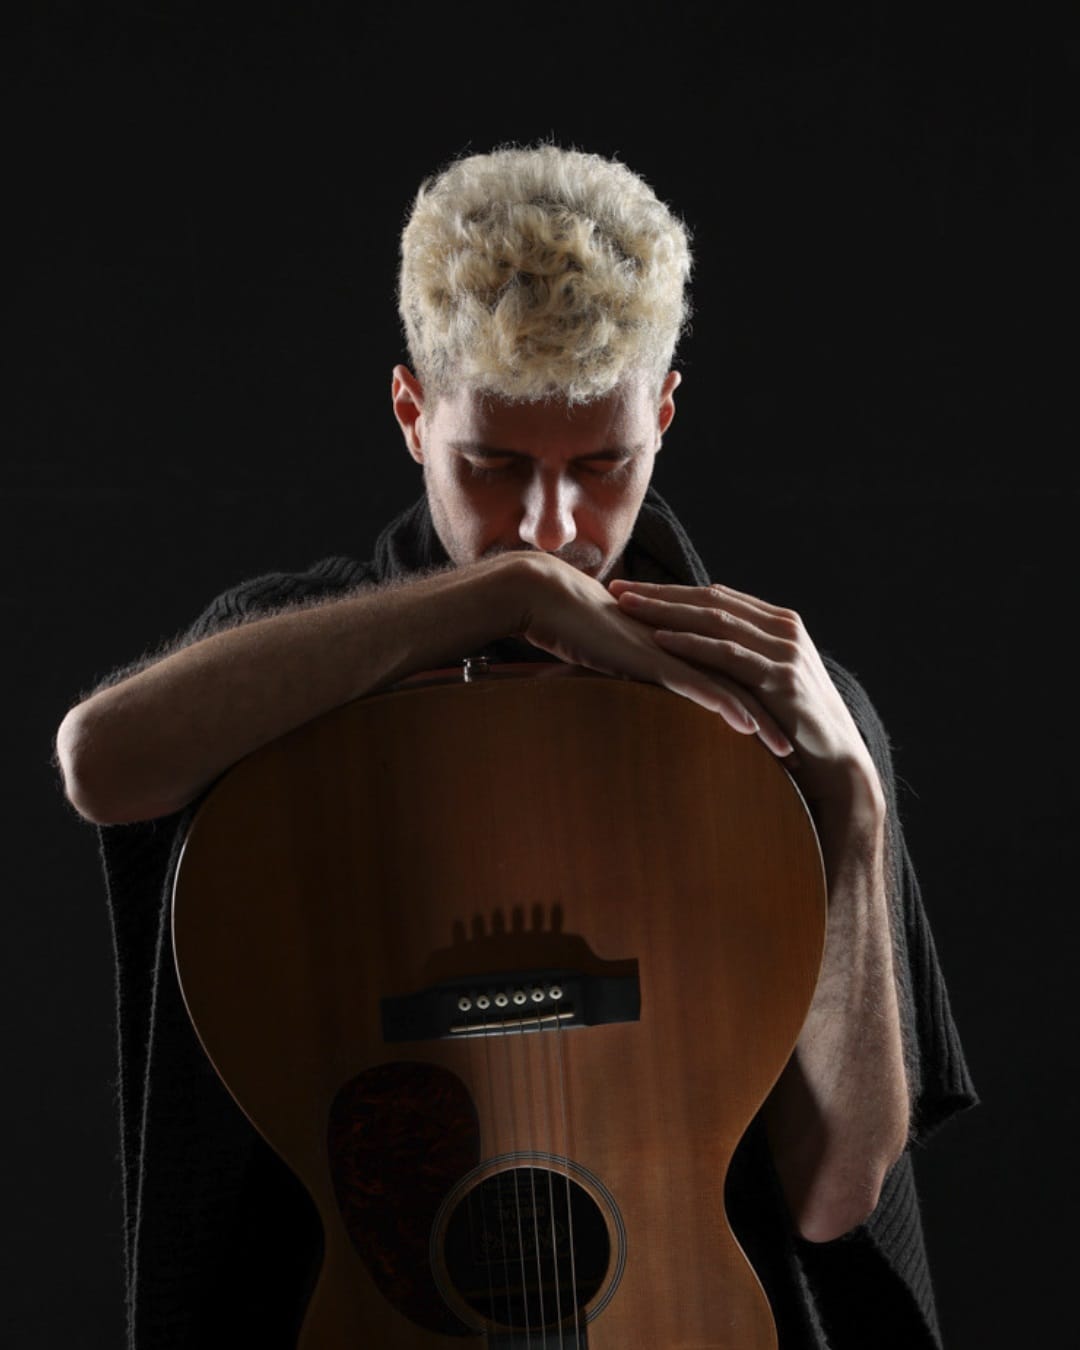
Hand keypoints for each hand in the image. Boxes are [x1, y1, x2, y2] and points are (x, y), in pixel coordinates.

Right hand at [510, 553, 791, 752]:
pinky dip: (727, 707)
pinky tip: (749, 730)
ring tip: (790, 753)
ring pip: (733, 686)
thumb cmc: (576, 628)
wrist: (550, 599)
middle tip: (805, 748)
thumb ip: (640, 673)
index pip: (736, 673)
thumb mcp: (618, 657)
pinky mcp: (655, 657)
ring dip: (764, 720)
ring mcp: (675, 647)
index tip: (788, 732)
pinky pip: (699, 684)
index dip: (765, 700)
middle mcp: (689, 641)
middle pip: (747, 680)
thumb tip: (647, 696)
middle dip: (779, 714)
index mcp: (685, 640)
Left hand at [607, 578, 883, 810]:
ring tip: (627, 608)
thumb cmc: (796, 726)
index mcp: (778, 623)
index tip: (631, 588)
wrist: (837, 760)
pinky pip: (728, 655)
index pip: (715, 597)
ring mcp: (784, 651)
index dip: (671, 591)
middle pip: (710, 600)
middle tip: (617, 588)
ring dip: (667, 612)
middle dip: (660, 593)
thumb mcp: (767, 684)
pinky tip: (660, 641)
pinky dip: (692, 645)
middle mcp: (783, 629)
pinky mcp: (780, 678)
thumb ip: (741, 662)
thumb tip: (697, 656)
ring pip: (716, 621)